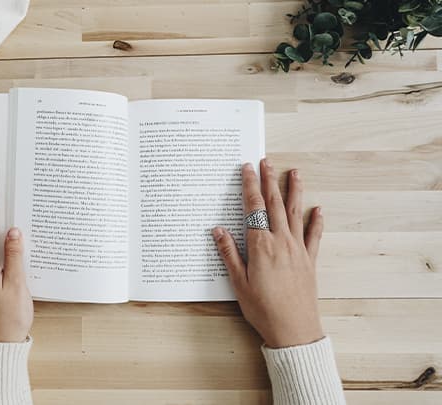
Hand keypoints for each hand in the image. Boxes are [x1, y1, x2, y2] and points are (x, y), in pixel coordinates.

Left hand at [0, 189, 33, 342]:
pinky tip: (17, 262)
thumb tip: (14, 231)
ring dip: (3, 243)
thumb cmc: (9, 317)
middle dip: (2, 228)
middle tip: (23, 228)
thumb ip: (15, 254)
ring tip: (24, 250)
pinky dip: (1, 255)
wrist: (1, 342)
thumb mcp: (17, 282)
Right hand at [213, 159, 323, 347]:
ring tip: (294, 173)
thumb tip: (218, 230)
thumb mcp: (238, 283)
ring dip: (294, 191)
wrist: (294, 329)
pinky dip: (316, 220)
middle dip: (270, 180)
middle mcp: (281, 242)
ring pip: (295, 213)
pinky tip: (318, 209)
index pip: (254, 208)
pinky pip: (314, 235)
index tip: (247, 169)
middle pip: (275, 204)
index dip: (250, 186)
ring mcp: (298, 250)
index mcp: (261, 246)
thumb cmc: (263, 309)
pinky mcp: (310, 261)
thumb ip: (229, 253)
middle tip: (267, 161)